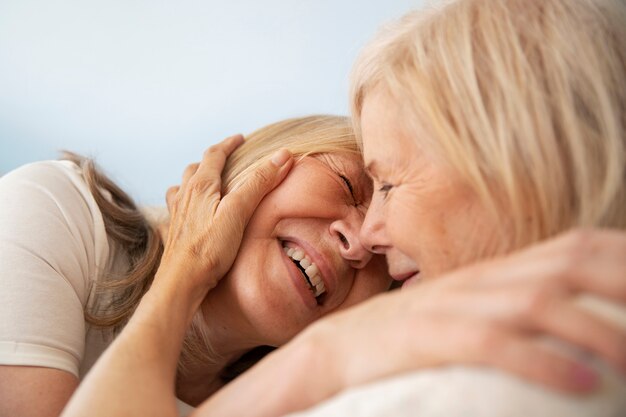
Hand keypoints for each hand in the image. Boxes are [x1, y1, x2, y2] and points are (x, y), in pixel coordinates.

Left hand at [155, 134, 292, 301]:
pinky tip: (189, 211)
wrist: (181, 283)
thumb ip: (258, 183)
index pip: (214, 155)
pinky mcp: (174, 232)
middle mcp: (185, 196)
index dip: (228, 144)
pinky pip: (177, 206)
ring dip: (195, 177)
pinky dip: (185, 200)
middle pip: (196, 168)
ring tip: (206, 180)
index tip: (239, 138)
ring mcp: (176, 214)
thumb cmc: (209, 250)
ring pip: (183, 186)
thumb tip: (282, 155)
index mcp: (200, 186)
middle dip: (213, 159)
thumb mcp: (238, 212)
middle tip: (226, 157)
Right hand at [306, 229, 625, 395]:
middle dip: (622, 283)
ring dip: (595, 329)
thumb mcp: (466, 315)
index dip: (622, 255)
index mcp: (493, 272)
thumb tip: (567, 322)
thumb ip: (511, 309)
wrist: (337, 350)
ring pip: (536, 301)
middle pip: (565, 263)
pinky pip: (491, 342)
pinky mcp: (427, 335)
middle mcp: (480, 280)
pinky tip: (581, 385)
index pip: (571, 245)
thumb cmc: (409, 338)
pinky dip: (541, 361)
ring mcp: (453, 304)